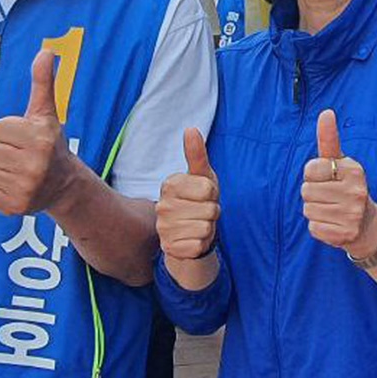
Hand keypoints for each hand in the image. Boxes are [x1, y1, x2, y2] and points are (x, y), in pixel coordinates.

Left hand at [0, 49, 74, 215]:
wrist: (64, 184)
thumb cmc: (50, 142)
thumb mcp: (46, 112)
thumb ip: (42, 81)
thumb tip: (46, 50)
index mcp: (40, 138)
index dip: (7, 131)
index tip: (22, 137)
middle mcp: (34, 165)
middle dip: (0, 150)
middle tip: (18, 154)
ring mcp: (24, 189)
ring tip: (15, 168)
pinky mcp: (14, 207)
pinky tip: (12, 184)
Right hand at [156, 128, 219, 260]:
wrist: (188, 234)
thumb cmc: (198, 200)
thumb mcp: (202, 176)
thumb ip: (197, 154)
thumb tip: (191, 129)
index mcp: (169, 184)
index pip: (208, 188)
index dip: (213, 193)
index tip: (205, 195)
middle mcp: (162, 206)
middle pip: (210, 210)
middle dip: (212, 212)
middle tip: (202, 212)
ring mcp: (163, 228)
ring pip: (206, 228)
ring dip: (208, 229)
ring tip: (197, 225)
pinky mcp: (169, 248)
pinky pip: (198, 246)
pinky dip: (201, 245)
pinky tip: (192, 240)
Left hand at [301, 109, 376, 256]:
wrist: (366, 224)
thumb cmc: (345, 186)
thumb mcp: (339, 162)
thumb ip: (329, 139)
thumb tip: (326, 112)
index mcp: (353, 169)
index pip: (310, 169)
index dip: (313, 175)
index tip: (327, 178)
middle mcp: (356, 191)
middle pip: (306, 191)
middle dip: (313, 194)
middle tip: (330, 197)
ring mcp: (352, 215)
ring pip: (308, 210)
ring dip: (315, 211)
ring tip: (332, 210)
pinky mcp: (345, 235)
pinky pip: (313, 228)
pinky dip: (318, 227)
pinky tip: (333, 224)